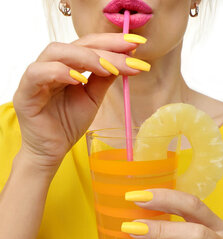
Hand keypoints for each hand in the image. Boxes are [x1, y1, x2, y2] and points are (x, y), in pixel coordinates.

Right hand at [13, 33, 142, 172]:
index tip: (136, 45)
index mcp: (66, 66)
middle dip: (105, 48)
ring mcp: (36, 78)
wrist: (51, 151)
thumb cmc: (68, 125)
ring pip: (56, 52)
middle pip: (76, 44)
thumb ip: (104, 79)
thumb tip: (126, 59)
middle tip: (129, 53)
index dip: (112, 43)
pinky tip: (79, 80)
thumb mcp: (92, 99)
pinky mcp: (25, 93)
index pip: (88, 45)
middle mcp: (50, 66)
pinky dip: (59, 72)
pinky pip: (38, 74)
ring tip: (108, 68)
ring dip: (85, 57)